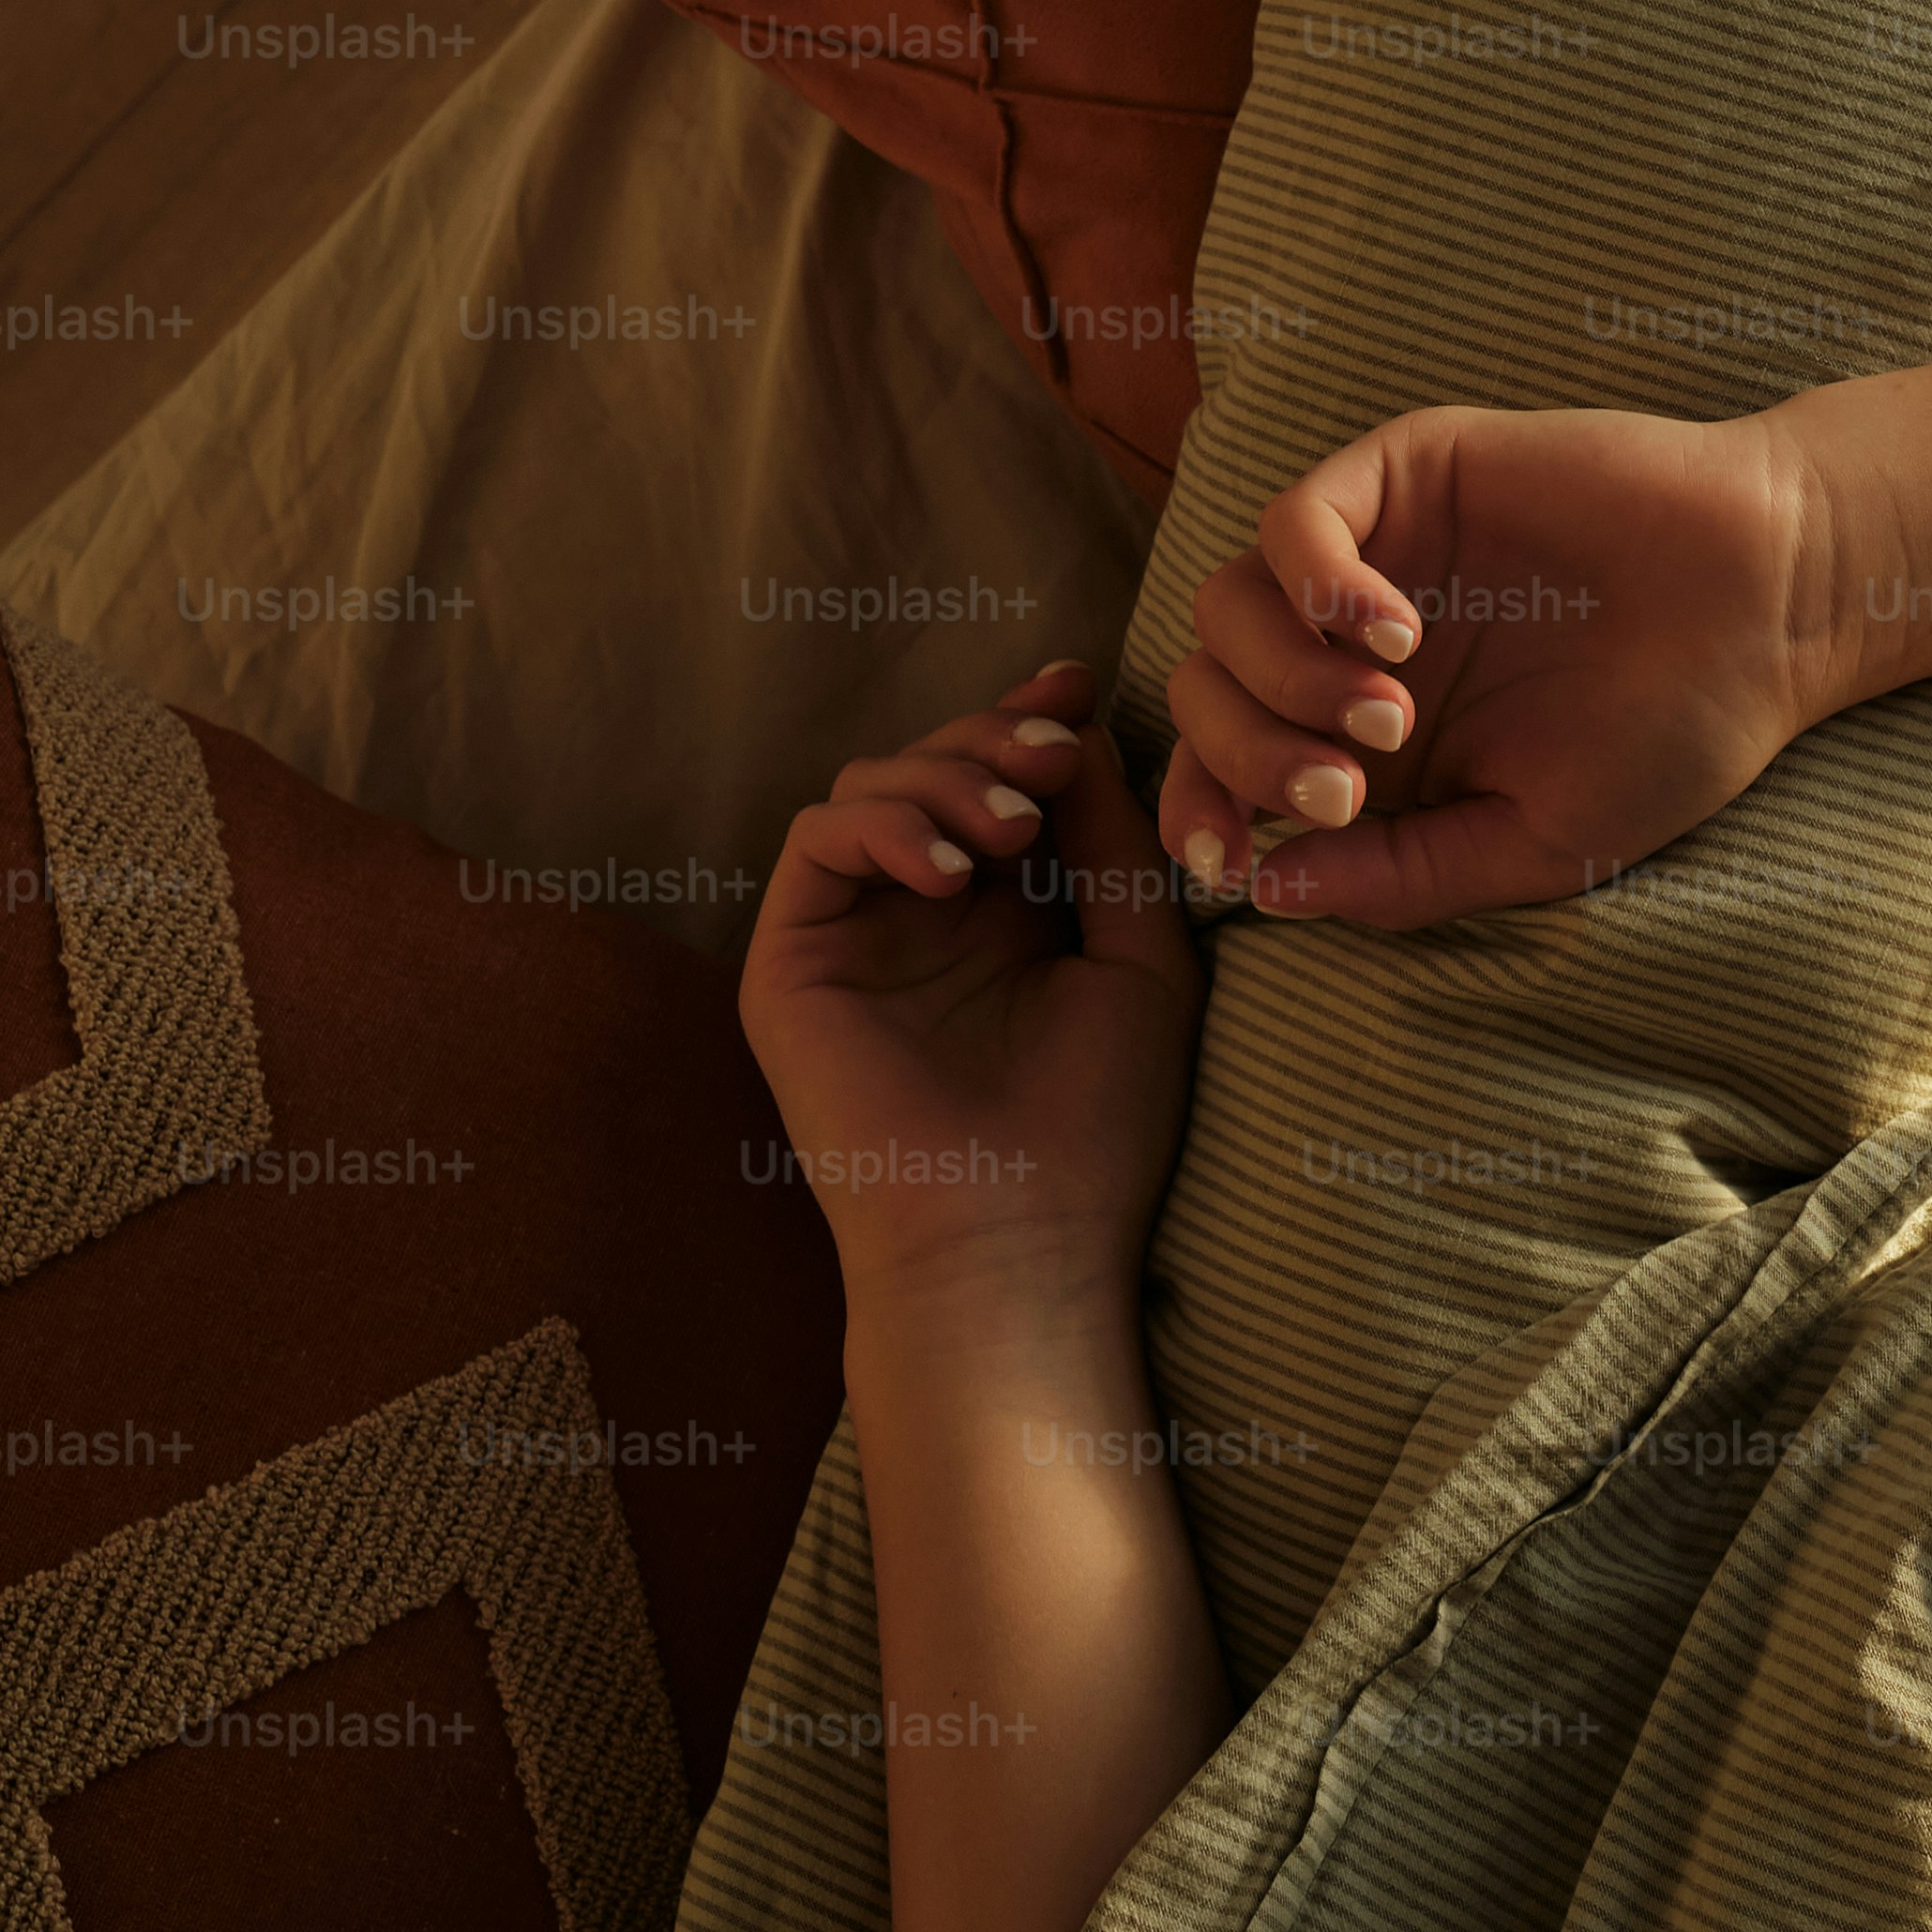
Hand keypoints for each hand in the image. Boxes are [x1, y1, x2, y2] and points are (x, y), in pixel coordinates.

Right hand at [738, 659, 1202, 1304]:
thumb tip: (1077, 731)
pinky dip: (881, 826)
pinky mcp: (792, 965)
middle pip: (934, 764)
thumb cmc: (1097, 1126)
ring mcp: (854, 938)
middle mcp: (924, 917)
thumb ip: (1109, 842)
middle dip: (993, 738)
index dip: (1030, 719)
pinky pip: (814, 840)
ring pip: (870, 784)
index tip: (1075, 688)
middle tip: (1048, 755)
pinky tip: (948, 874)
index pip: (999, 781)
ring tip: (1009, 834)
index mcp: (1008, 915)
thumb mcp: (1139, 956)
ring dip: (945, 777)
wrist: (1018, 1243)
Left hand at [1162, 403, 1842, 930]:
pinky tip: (1388, 634)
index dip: (1197, 817)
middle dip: (1247, 759)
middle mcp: (1345, 647)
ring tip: (1388, 714)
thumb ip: (1401, 877)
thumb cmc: (1670, 730)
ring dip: (1279, 679)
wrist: (1772, 606)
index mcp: (1365, 742)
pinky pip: (1295, 517)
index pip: (1221, 773)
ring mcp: (1373, 555)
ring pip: (1226, 605)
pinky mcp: (1406, 474)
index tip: (1228, 864)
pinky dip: (1311, 579)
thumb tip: (1263, 893)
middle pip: (1205, 693)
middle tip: (1349, 789)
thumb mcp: (1532, 842)